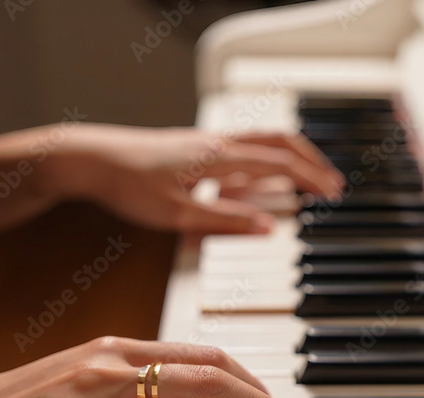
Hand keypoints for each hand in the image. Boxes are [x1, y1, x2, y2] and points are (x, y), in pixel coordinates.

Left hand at [57, 125, 343, 233]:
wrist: (89, 159)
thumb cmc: (127, 185)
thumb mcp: (179, 214)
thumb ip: (226, 221)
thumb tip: (269, 228)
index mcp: (219, 157)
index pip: (280, 162)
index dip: (311, 178)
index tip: (334, 193)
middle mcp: (217, 143)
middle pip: (279, 142)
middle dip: (310, 162)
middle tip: (331, 184)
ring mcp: (206, 143)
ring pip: (261, 142)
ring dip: (289, 158)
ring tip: (305, 181)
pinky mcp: (194, 148)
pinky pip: (241, 150)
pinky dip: (263, 162)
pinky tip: (257, 184)